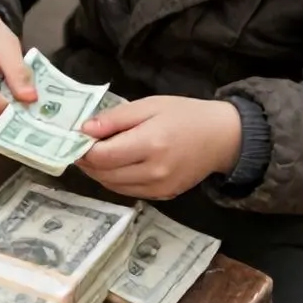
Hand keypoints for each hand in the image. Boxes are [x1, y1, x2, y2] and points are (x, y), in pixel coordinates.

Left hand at [76, 96, 242, 199]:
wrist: (225, 137)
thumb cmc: (186, 115)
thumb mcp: (150, 106)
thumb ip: (115, 118)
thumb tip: (84, 130)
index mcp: (150, 144)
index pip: (101, 156)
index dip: (83, 149)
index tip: (77, 139)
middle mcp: (154, 171)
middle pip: (103, 174)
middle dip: (87, 161)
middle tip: (83, 147)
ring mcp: (159, 187)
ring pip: (111, 185)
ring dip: (99, 172)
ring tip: (100, 155)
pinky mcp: (164, 196)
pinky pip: (127, 191)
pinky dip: (115, 180)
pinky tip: (118, 165)